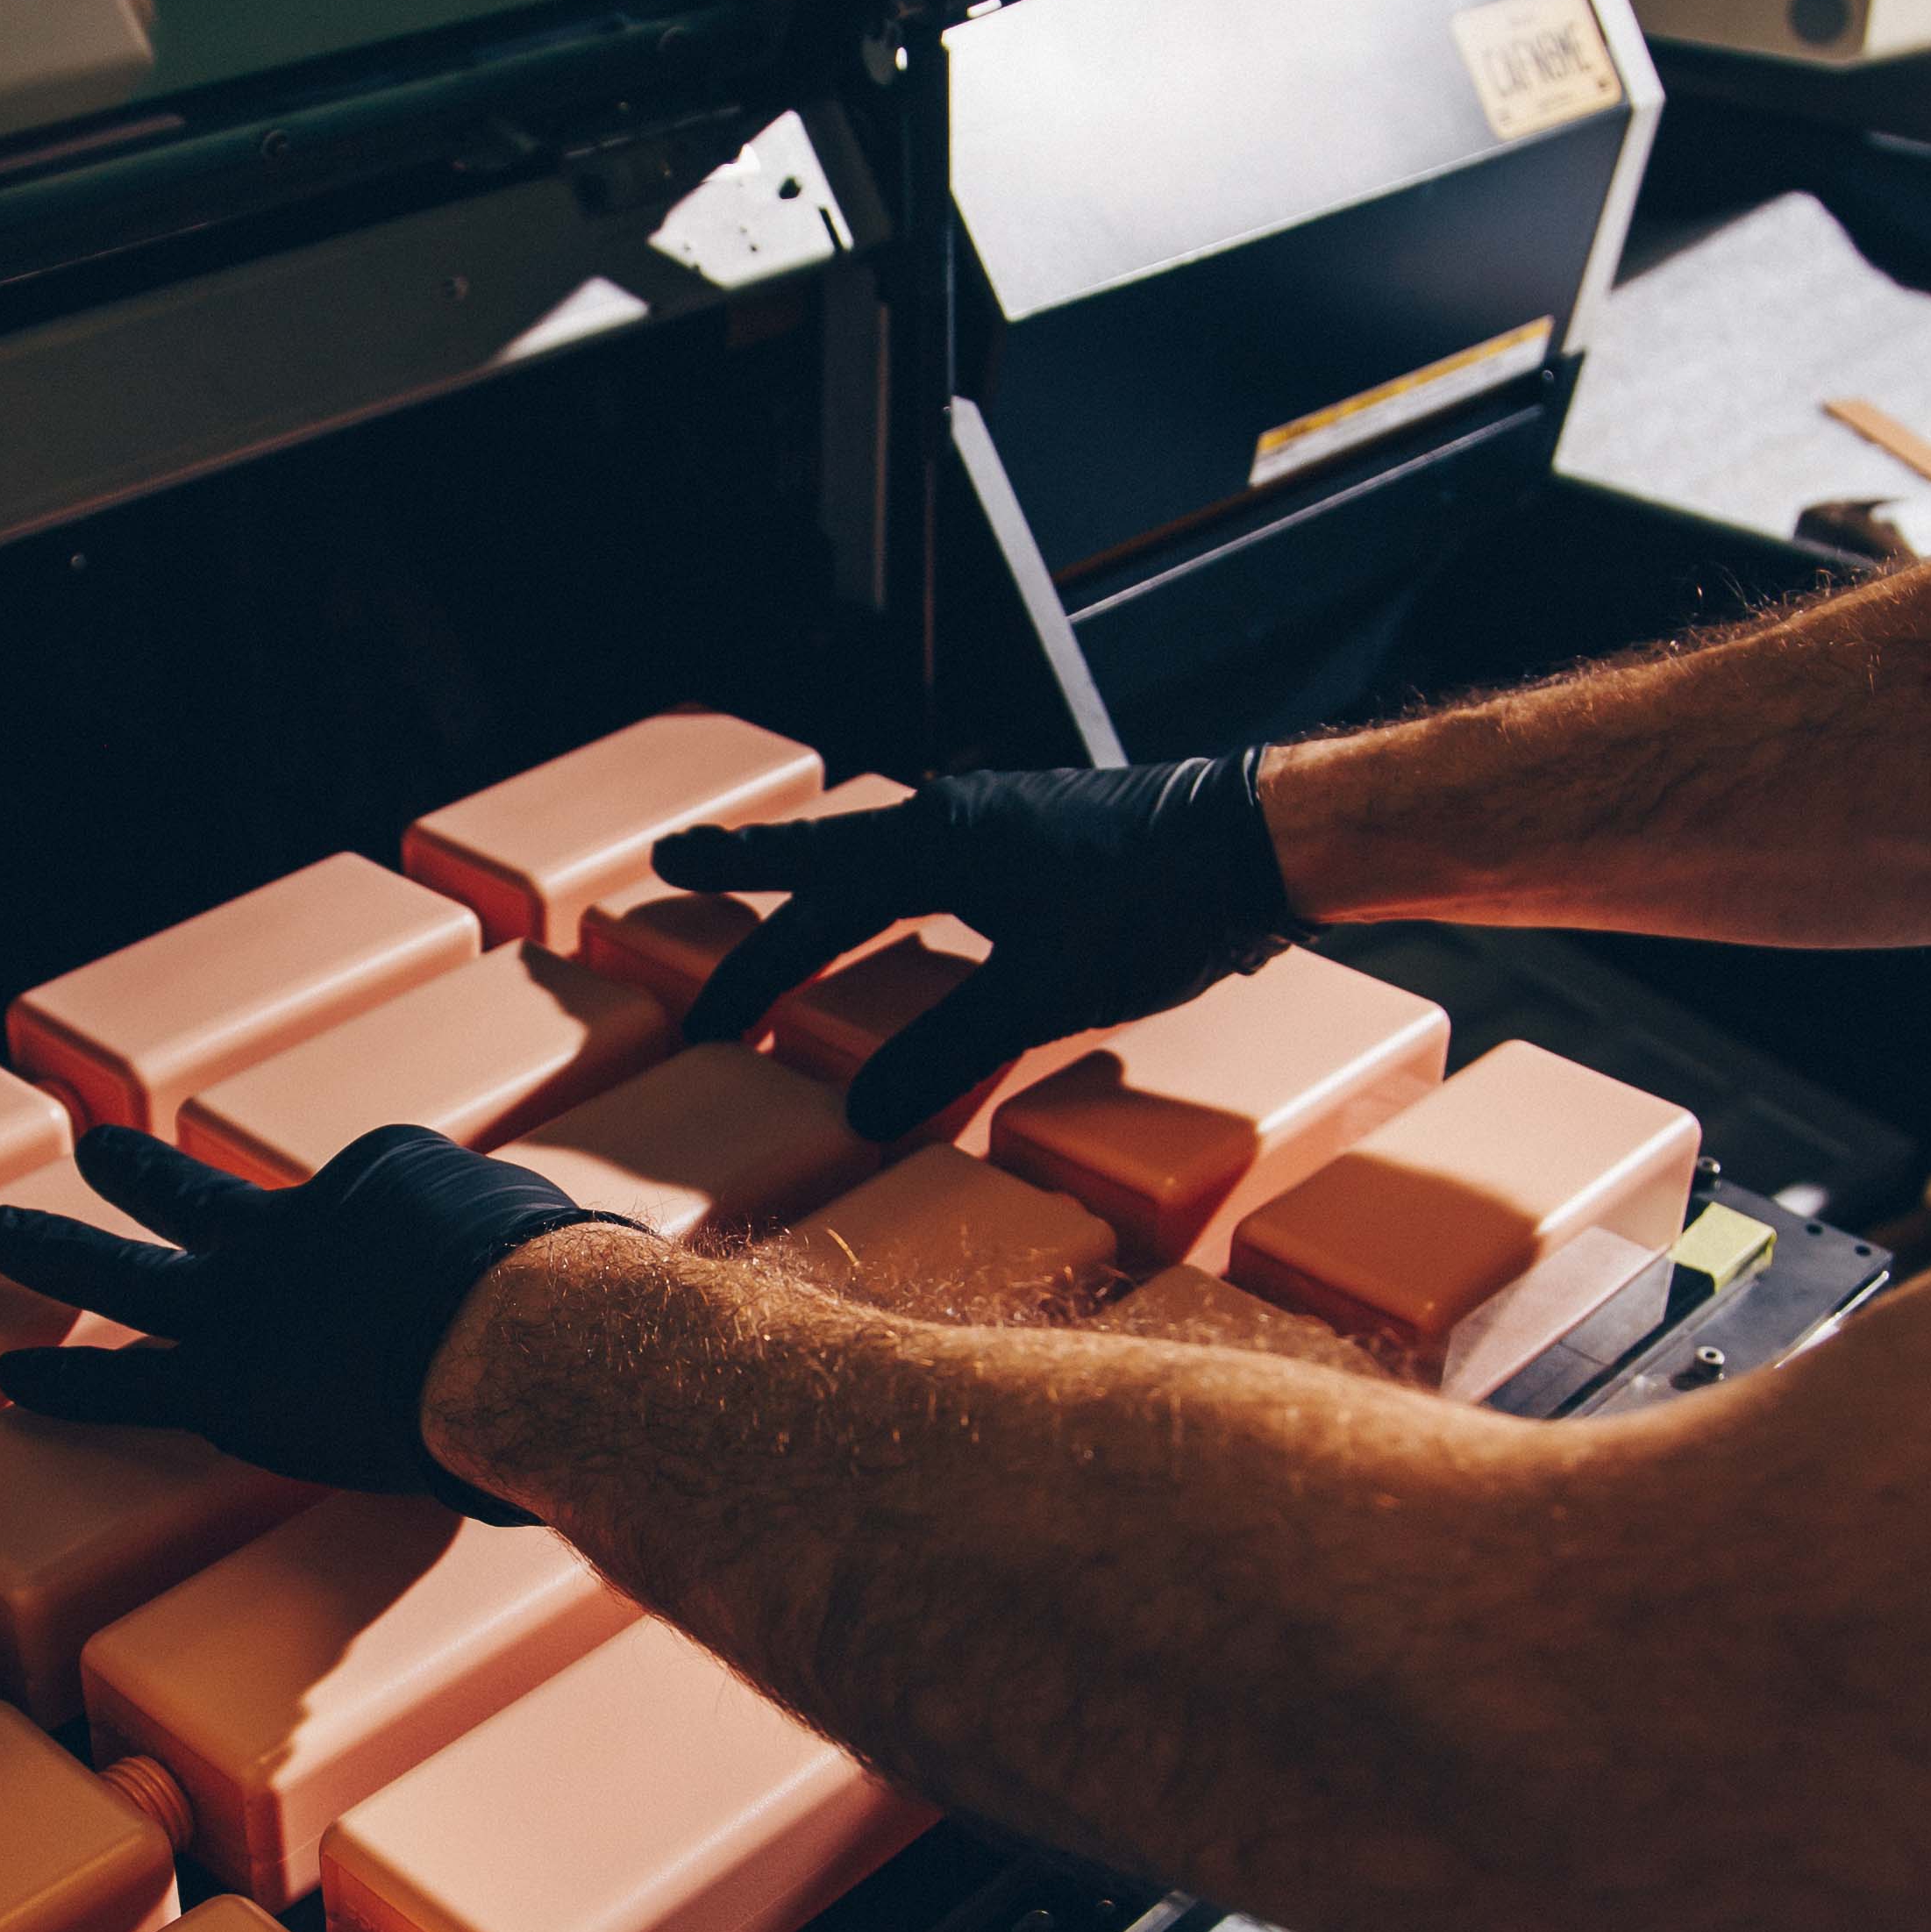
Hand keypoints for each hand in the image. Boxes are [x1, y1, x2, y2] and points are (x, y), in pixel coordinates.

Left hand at [0, 1122, 614, 1522]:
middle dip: (143, 1178)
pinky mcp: (228, 1382)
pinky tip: (13, 1372)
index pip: (355, 1206)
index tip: (409, 1280)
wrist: (519, 1333)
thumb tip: (593, 1302)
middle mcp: (299, 1221)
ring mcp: (251, 1299)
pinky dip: (68, 1379)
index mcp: (383, 1176)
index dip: (377, 1254)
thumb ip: (541, 1267)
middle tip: (95, 1152)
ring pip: (134, 1269)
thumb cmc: (566, 1299)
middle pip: (205, 1197)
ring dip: (61, 1248)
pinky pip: (127, 1382)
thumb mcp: (566, 1246)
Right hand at [657, 756, 1290, 1141]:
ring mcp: (999, 820)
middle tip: (676, 862)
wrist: (1254, 845)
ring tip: (779, 881)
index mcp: (937, 844)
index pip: (817, 908)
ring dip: (824, 870)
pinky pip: (932, 858)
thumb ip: (948, 1050)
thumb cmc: (1151, 909)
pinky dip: (892, 880)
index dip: (753, 965)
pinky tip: (913, 902)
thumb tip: (859, 1115)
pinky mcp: (1041, 838)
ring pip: (881, 849)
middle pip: (828, 849)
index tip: (702, 1014)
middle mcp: (955, 817)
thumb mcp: (1043, 991)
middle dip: (751, 865)